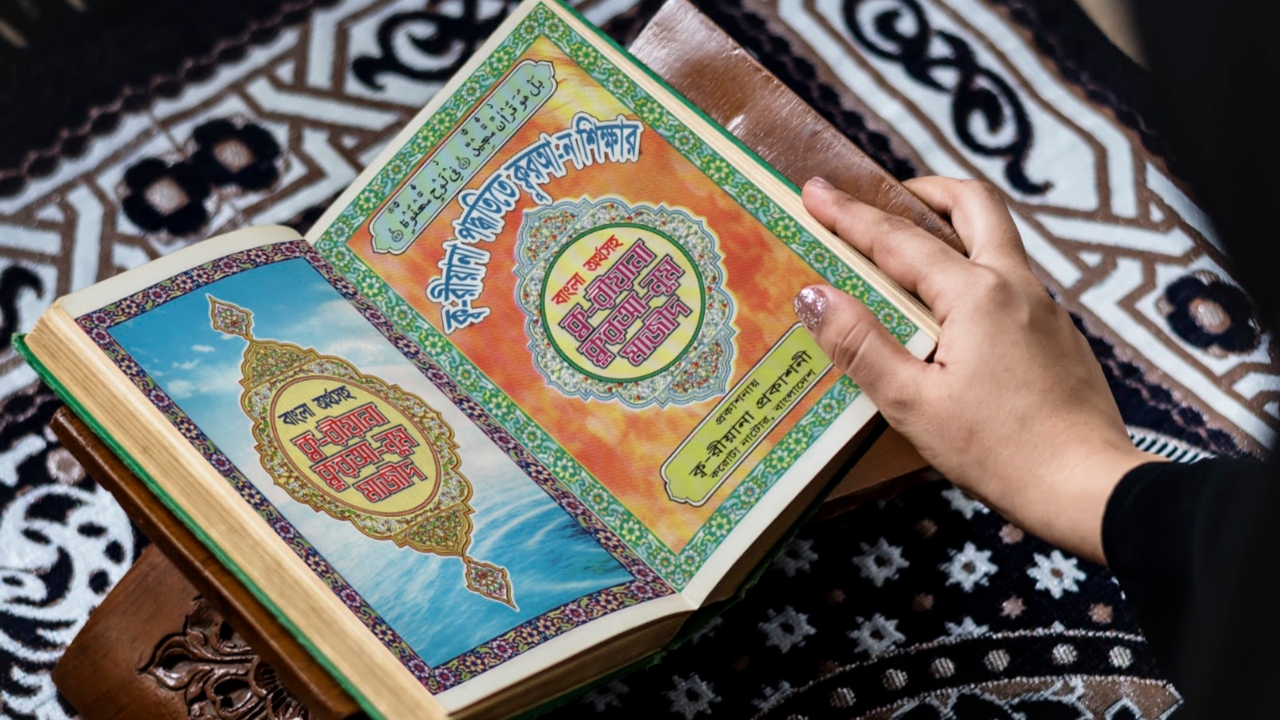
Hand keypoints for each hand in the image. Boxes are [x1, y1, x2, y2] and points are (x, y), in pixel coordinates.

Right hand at [794, 176, 1157, 563]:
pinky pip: (1010, 282)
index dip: (849, 215)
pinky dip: (973, 274)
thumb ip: (860, 345)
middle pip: (974, 204)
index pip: (898, 240)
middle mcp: (1016, 285)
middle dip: (925, 191)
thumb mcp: (912, 403)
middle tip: (886, 199)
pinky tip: (953, 319)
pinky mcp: (1059, 336)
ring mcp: (1045, 309)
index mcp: (976, 295)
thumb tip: (814, 295)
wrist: (1089, 488)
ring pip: (998, 241)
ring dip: (952, 230)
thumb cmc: (998, 452)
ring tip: (911, 257)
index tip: (815, 191)